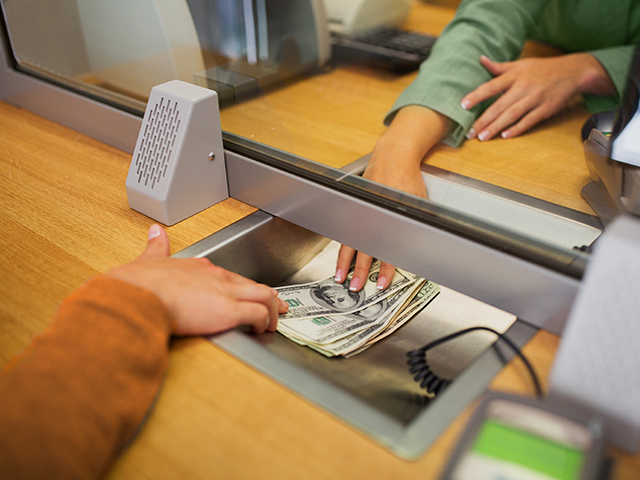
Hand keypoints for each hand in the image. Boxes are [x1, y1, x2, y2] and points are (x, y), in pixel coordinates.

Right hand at [106, 225, 287, 334]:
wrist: (137, 294)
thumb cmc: (139, 284)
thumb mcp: (150, 259)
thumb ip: (156, 246)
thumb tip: (155, 232)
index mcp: (201, 267)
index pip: (231, 276)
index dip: (244, 286)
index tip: (249, 292)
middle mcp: (217, 277)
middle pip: (253, 284)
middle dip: (269, 297)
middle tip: (277, 306)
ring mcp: (225, 292)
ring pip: (264, 296)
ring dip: (271, 311)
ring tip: (272, 323)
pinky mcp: (229, 310)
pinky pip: (258, 314)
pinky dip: (264, 322)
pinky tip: (262, 329)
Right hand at [335, 107, 449, 290]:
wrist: (393, 156)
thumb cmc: (407, 178)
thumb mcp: (419, 202)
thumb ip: (418, 224)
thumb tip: (420, 249)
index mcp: (388, 215)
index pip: (386, 248)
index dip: (385, 268)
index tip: (383, 283)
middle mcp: (371, 216)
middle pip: (363, 249)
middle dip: (360, 271)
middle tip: (356, 287)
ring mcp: (361, 212)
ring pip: (350, 242)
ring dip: (345, 262)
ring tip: (341, 278)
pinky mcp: (356, 210)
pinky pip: (347, 233)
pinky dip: (343, 248)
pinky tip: (341, 260)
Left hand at [462, 53, 615, 140]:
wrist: (575, 71)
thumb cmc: (543, 68)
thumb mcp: (521, 64)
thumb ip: (499, 66)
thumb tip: (480, 59)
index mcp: (516, 75)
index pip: (492, 86)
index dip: (476, 95)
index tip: (463, 105)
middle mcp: (524, 86)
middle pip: (500, 105)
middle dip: (483, 120)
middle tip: (469, 133)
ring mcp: (536, 98)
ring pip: (512, 115)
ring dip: (496, 127)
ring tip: (482, 137)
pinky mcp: (547, 108)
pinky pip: (529, 120)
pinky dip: (517, 128)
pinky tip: (505, 136)